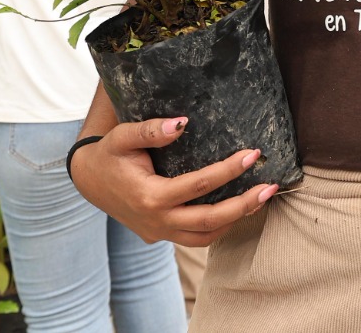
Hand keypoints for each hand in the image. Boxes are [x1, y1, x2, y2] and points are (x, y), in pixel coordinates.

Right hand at [70, 117, 278, 245]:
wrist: (89, 180)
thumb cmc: (109, 154)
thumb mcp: (123, 136)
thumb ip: (151, 130)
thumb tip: (183, 122)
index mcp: (149, 196)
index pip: (199, 185)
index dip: (228, 170)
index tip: (252, 155)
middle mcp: (156, 221)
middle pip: (209, 221)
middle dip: (244, 205)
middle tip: (271, 187)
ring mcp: (158, 233)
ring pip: (205, 238)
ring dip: (236, 220)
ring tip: (261, 199)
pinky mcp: (160, 236)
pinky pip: (195, 239)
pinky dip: (218, 227)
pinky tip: (237, 209)